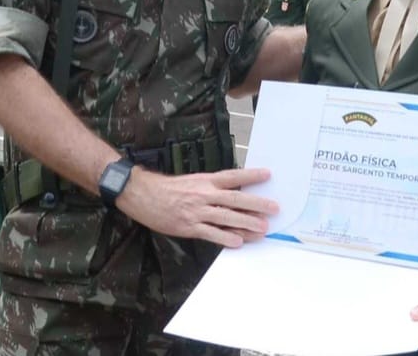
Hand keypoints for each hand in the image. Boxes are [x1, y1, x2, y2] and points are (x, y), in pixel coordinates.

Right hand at [119, 167, 278, 247]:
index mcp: (206, 180)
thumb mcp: (193, 181)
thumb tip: (234, 193)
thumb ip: (212, 187)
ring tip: (263, 227)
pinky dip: (225, 238)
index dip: (251, 176)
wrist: (143, 194)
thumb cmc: (169, 188)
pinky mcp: (189, 226)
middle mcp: (204, 194)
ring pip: (227, 217)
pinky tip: (238, 241)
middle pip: (235, 199)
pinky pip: (211, 233)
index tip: (267, 175)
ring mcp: (197, 211)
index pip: (233, 177)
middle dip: (257, 204)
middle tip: (274, 208)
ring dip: (247, 223)